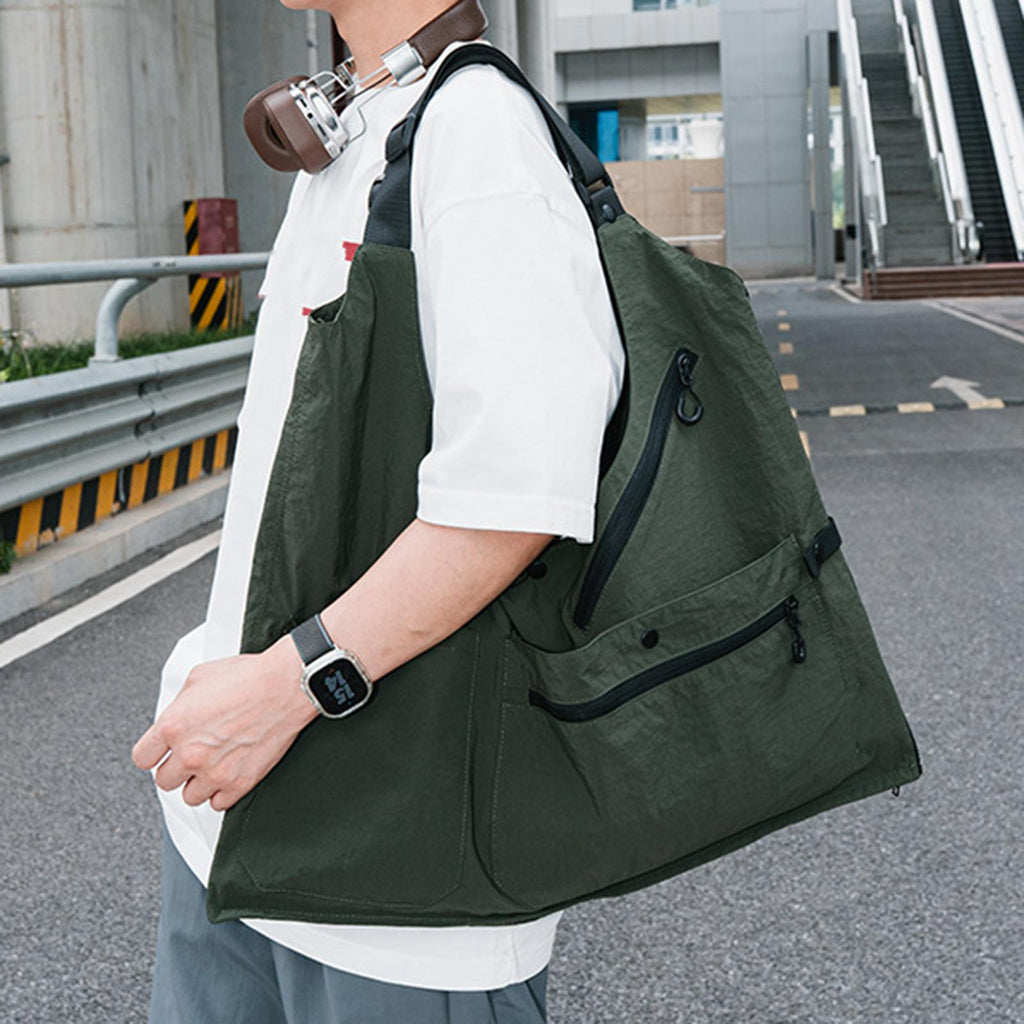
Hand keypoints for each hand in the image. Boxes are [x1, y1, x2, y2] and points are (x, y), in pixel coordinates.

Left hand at [132, 635, 316, 810]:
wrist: (287, 686)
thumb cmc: (249, 677)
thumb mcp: (199, 677)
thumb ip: (179, 703)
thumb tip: (177, 714)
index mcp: (173, 725)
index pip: (143, 758)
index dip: (153, 754)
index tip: (161, 752)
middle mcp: (190, 753)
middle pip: (164, 781)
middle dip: (176, 767)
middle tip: (192, 754)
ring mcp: (215, 772)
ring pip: (189, 797)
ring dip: (198, 782)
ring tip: (213, 764)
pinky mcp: (240, 783)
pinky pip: (218, 804)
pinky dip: (221, 792)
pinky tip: (229, 772)